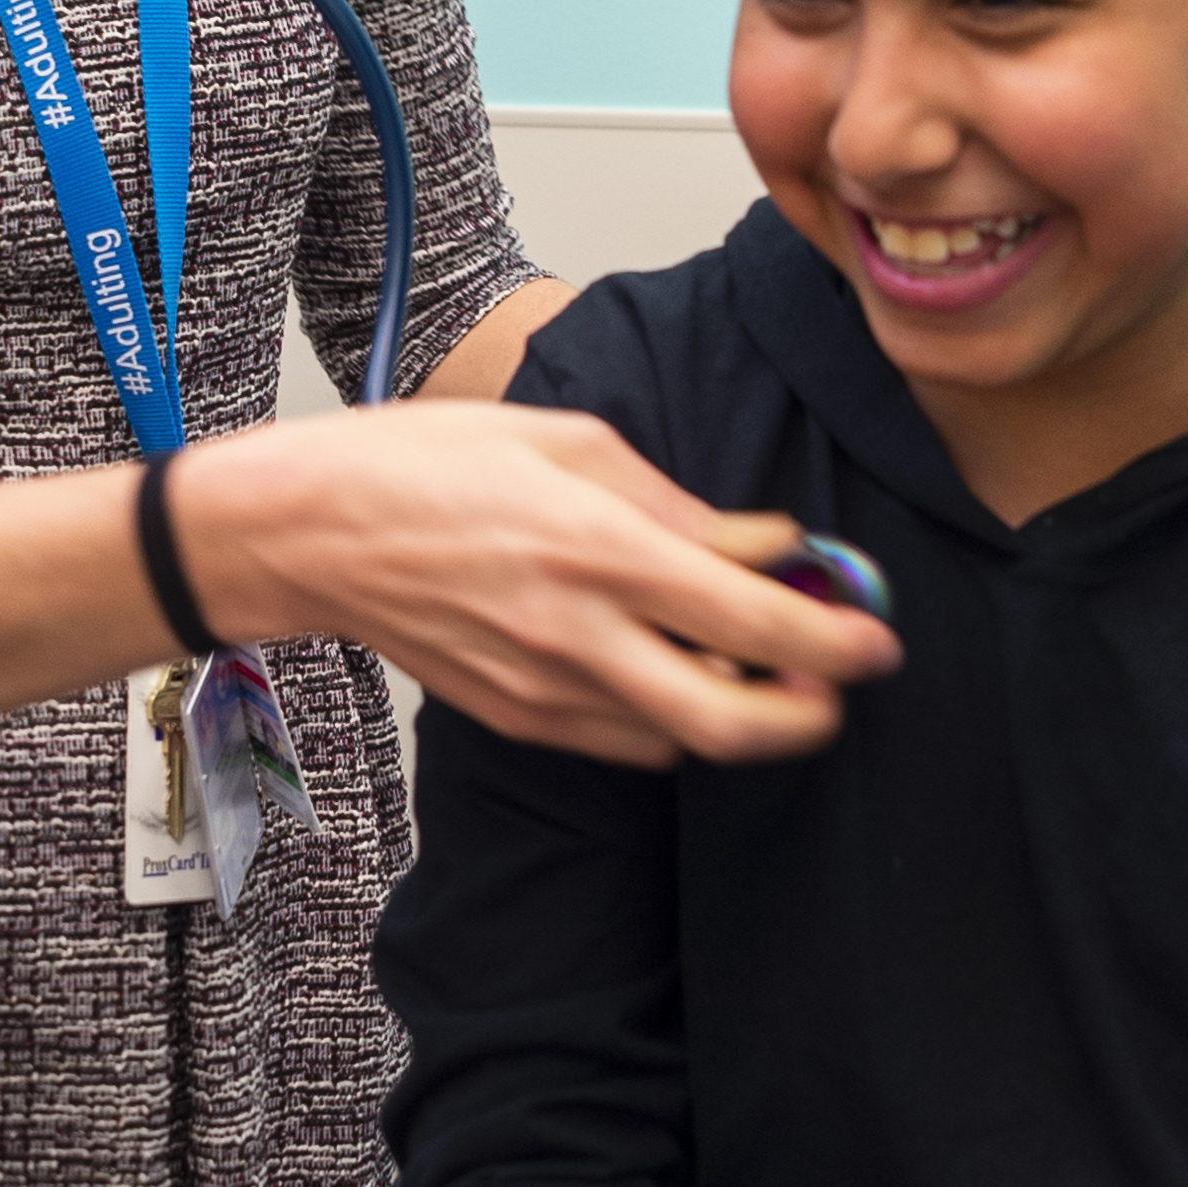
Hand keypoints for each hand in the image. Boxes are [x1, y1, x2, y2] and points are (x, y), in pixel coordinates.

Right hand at [167, 406, 901, 766]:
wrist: (312, 533)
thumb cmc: (430, 465)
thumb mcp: (570, 444)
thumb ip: (679, 505)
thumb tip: (768, 542)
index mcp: (601, 550)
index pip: (754, 621)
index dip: (836, 640)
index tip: (875, 636)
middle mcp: (579, 634)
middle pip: (732, 723)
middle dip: (808, 717)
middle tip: (834, 684)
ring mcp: (545, 689)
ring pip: (682, 740)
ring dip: (736, 713)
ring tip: (752, 665)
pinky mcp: (518, 718)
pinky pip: (624, 742)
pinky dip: (668, 718)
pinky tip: (670, 669)